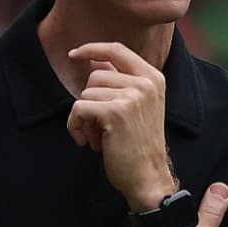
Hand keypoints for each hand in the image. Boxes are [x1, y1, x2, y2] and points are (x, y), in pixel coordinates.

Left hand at [66, 42, 174, 209]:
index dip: (92, 48)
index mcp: (153, 78)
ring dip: (84, 119)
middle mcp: (145, 84)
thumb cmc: (139, 146)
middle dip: (90, 101)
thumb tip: (94, 64)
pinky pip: (78, 109)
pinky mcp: (115, 112)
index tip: (73, 54)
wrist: (148, 178)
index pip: (117, 49)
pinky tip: (87, 142)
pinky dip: (76, 126)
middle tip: (100, 128)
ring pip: (85, 94)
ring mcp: (131, 96)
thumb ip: (124, 84)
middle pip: (96, 76)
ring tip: (99, 137)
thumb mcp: (140, 107)